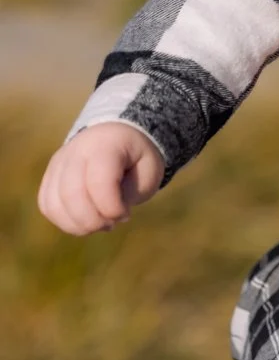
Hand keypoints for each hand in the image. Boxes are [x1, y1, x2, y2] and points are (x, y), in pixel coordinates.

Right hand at [38, 122, 164, 234]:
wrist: (117, 134)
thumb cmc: (136, 156)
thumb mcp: (149, 170)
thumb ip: (131, 193)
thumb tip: (107, 216)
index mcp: (106, 145)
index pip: (99, 182)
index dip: (111, 208)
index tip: (126, 215)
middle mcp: (76, 151)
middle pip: (71, 195)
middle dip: (92, 221)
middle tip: (111, 224)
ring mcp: (58, 163)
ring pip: (54, 204)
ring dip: (77, 225)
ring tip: (99, 224)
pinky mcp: (49, 176)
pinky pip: (47, 206)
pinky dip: (64, 221)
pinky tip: (85, 220)